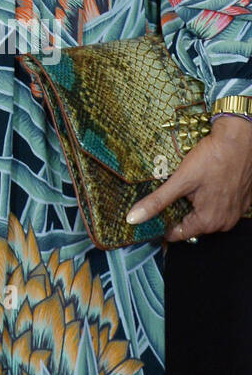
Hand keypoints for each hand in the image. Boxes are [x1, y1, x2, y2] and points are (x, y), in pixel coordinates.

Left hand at [127, 116, 251, 242]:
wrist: (240, 140)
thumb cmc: (212, 158)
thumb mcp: (180, 180)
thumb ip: (157, 201)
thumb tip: (134, 218)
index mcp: (208, 221)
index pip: (179, 234)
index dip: (163, 227)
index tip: (150, 220)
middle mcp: (224, 222)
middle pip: (193, 224)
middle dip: (179, 212)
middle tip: (167, 195)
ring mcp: (235, 212)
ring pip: (206, 215)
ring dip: (194, 205)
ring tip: (184, 186)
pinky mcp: (241, 201)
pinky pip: (219, 206)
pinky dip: (208, 199)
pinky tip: (202, 184)